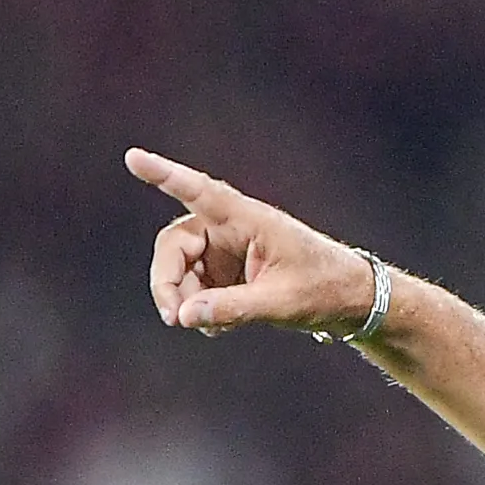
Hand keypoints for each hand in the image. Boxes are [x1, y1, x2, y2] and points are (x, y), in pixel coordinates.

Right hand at [125, 148, 374, 336]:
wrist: (351, 301)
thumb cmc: (325, 289)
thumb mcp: (282, 302)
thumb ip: (233, 308)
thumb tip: (184, 316)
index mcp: (250, 219)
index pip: (200, 192)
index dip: (165, 175)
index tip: (133, 157)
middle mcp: (232, 227)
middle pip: (176, 244)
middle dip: (168, 281)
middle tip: (174, 318)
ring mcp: (227, 249)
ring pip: (181, 268)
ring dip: (185, 299)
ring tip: (208, 327)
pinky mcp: (227, 270)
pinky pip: (196, 285)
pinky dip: (200, 307)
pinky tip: (218, 327)